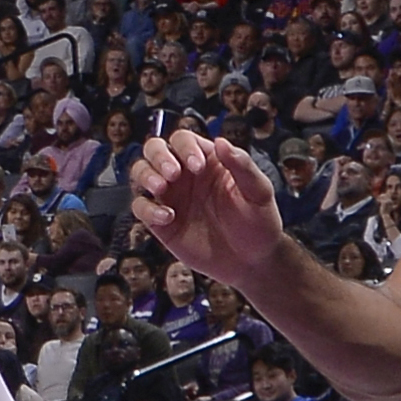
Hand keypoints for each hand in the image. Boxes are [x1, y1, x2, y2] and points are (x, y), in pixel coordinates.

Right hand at [128, 127, 284, 293]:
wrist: (252, 260)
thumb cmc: (259, 222)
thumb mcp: (259, 192)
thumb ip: (242, 165)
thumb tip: (221, 141)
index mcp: (206, 160)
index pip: (183, 140)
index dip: (185, 148)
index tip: (197, 167)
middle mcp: (183, 174)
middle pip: (155, 149)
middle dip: (158, 156)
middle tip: (172, 174)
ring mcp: (170, 197)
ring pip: (141, 172)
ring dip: (145, 175)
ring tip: (161, 189)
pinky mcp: (160, 221)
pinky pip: (141, 207)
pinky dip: (147, 209)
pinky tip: (168, 218)